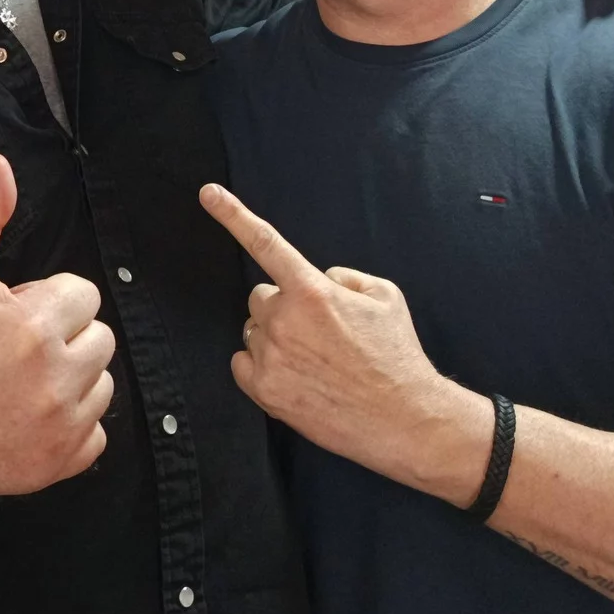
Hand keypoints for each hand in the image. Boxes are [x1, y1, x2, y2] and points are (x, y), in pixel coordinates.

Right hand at [0, 155, 115, 505]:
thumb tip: (1, 166)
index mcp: (33, 326)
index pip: (82, 293)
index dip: (44, 298)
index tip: (8, 314)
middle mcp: (55, 379)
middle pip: (99, 337)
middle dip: (63, 335)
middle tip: (10, 348)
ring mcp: (58, 428)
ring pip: (101, 384)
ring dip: (70, 378)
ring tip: (17, 382)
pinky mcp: (56, 466)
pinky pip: (95, 435)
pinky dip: (70, 426)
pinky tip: (26, 417)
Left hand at [199, 183, 491, 504]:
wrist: (405, 419)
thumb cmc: (397, 356)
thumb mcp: (385, 296)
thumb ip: (345, 277)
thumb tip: (321, 280)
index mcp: (312, 291)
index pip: (266, 243)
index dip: (233, 215)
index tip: (208, 194)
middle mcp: (284, 320)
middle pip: (261, 298)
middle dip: (283, 307)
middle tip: (317, 332)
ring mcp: (271, 357)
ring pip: (253, 332)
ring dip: (274, 338)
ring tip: (314, 360)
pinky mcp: (265, 391)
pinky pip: (243, 364)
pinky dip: (262, 367)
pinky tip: (295, 377)